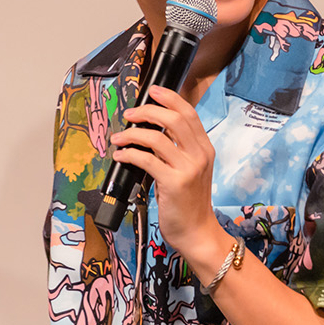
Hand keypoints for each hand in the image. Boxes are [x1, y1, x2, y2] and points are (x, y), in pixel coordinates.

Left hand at [111, 85, 228, 269]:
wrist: (197, 232)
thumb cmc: (189, 203)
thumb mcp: (189, 171)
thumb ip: (177, 150)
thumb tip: (152, 131)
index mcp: (205, 149)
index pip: (189, 114)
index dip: (170, 98)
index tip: (152, 91)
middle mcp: (199, 155)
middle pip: (174, 119)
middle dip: (147, 111)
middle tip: (129, 114)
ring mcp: (188, 169)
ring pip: (157, 137)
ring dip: (132, 133)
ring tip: (118, 138)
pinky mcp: (174, 183)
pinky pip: (146, 160)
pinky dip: (129, 154)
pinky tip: (121, 156)